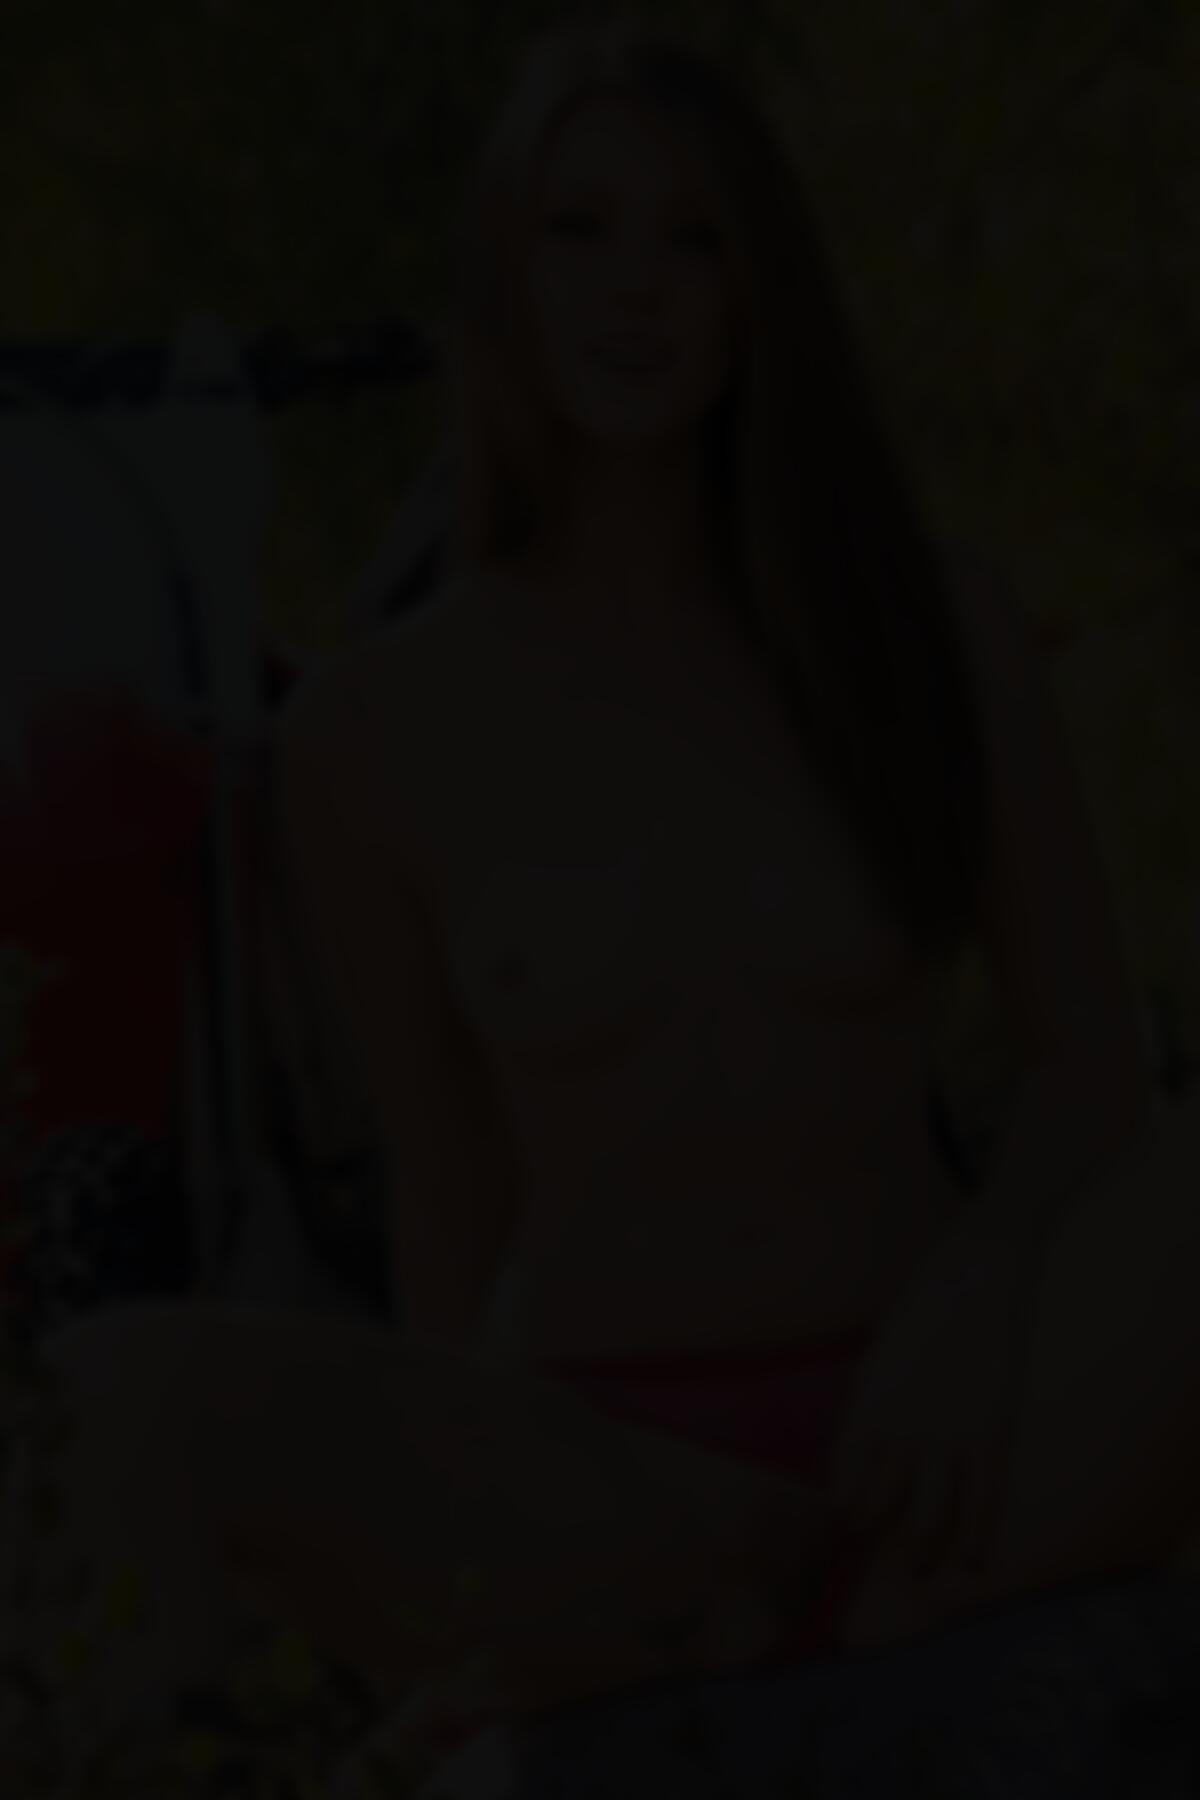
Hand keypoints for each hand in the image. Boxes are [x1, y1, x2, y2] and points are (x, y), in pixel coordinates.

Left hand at [830, 1211, 1032, 1582]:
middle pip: (880, 1506)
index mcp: (865, 1407)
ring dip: (920, 1554)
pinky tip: (971, 1564)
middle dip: (874, 1536)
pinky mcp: (992, 1438)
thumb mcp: (877, 1361)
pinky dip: (976, 1541)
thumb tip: (852, 1464)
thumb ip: (867, 1414)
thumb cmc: (921, 1318)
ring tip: (918, 1572)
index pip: (842, 1478)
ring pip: (929, 1520)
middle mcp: (901, 1429)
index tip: (842, 1527)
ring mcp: (948, 1437)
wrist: (974, 1282)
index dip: (842, 1510)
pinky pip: (982, 1504)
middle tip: (875, 1552)